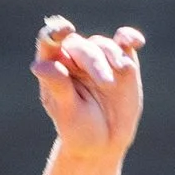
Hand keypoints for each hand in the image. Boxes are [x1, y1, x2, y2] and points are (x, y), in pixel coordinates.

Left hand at [33, 16, 144, 160]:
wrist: (104, 143)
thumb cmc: (78, 130)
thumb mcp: (67, 113)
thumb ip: (57, 87)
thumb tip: (39, 65)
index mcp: (53, 68)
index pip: (49, 42)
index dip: (55, 32)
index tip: (64, 31)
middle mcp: (73, 59)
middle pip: (80, 46)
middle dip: (94, 61)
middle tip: (106, 83)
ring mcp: (98, 57)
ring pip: (103, 44)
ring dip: (113, 56)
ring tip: (122, 73)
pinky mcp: (121, 60)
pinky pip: (125, 41)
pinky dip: (130, 38)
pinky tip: (135, 42)